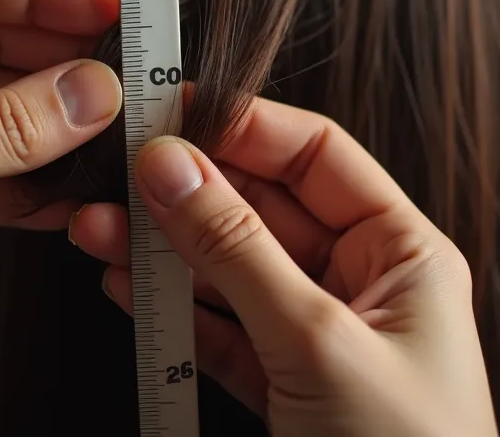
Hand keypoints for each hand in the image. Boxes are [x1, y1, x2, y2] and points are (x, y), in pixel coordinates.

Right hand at [70, 98, 497, 435]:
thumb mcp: (318, 343)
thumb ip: (239, 252)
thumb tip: (173, 166)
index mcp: (404, 254)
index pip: (317, 156)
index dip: (243, 127)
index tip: (170, 112)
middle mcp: (362, 285)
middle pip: (263, 210)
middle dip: (187, 191)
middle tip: (115, 171)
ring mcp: (318, 337)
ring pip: (229, 271)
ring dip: (163, 249)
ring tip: (96, 229)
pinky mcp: (282, 387)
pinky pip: (218, 331)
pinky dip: (170, 310)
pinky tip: (123, 284)